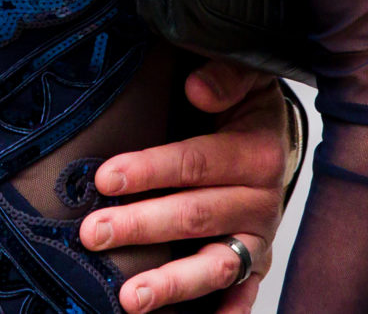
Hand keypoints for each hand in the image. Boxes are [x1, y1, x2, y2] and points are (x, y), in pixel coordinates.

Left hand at [80, 65, 292, 312]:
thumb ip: (223, 78)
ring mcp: (258, 238)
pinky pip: (241, 294)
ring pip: (214, 266)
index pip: (195, 163)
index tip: (105, 179)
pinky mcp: (255, 264)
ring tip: (129, 299)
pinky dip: (224, 312)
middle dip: (140, 227)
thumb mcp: (243, 79)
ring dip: (171, 284)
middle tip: (92, 234)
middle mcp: (262, 200)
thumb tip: (198, 89)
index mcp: (257, 152)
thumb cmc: (243, 104)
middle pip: (195, 217)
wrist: (275, 135)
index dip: (149, 170)